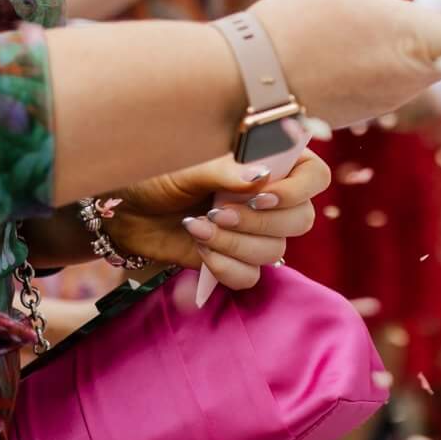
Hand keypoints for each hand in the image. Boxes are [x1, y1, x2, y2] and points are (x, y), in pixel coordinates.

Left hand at [102, 149, 330, 294]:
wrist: (126, 211)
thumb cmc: (157, 177)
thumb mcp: (188, 166)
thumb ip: (225, 171)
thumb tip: (261, 178)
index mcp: (271, 164)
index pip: (315, 177)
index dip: (296, 191)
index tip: (258, 198)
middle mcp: (272, 198)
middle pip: (301, 219)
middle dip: (257, 222)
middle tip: (215, 213)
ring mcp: (257, 232)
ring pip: (275, 250)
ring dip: (234, 243)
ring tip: (197, 229)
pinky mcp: (238, 260)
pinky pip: (252, 275)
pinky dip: (224, 267)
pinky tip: (199, 252)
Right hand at [250, 0, 440, 128]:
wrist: (237, 84)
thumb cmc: (292, 22)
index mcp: (416, 39)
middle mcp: (415, 77)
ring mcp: (396, 98)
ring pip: (439, 62)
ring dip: (432, 34)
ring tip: (392, 7)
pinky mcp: (375, 109)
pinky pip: (407, 75)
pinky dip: (403, 53)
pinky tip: (368, 35)